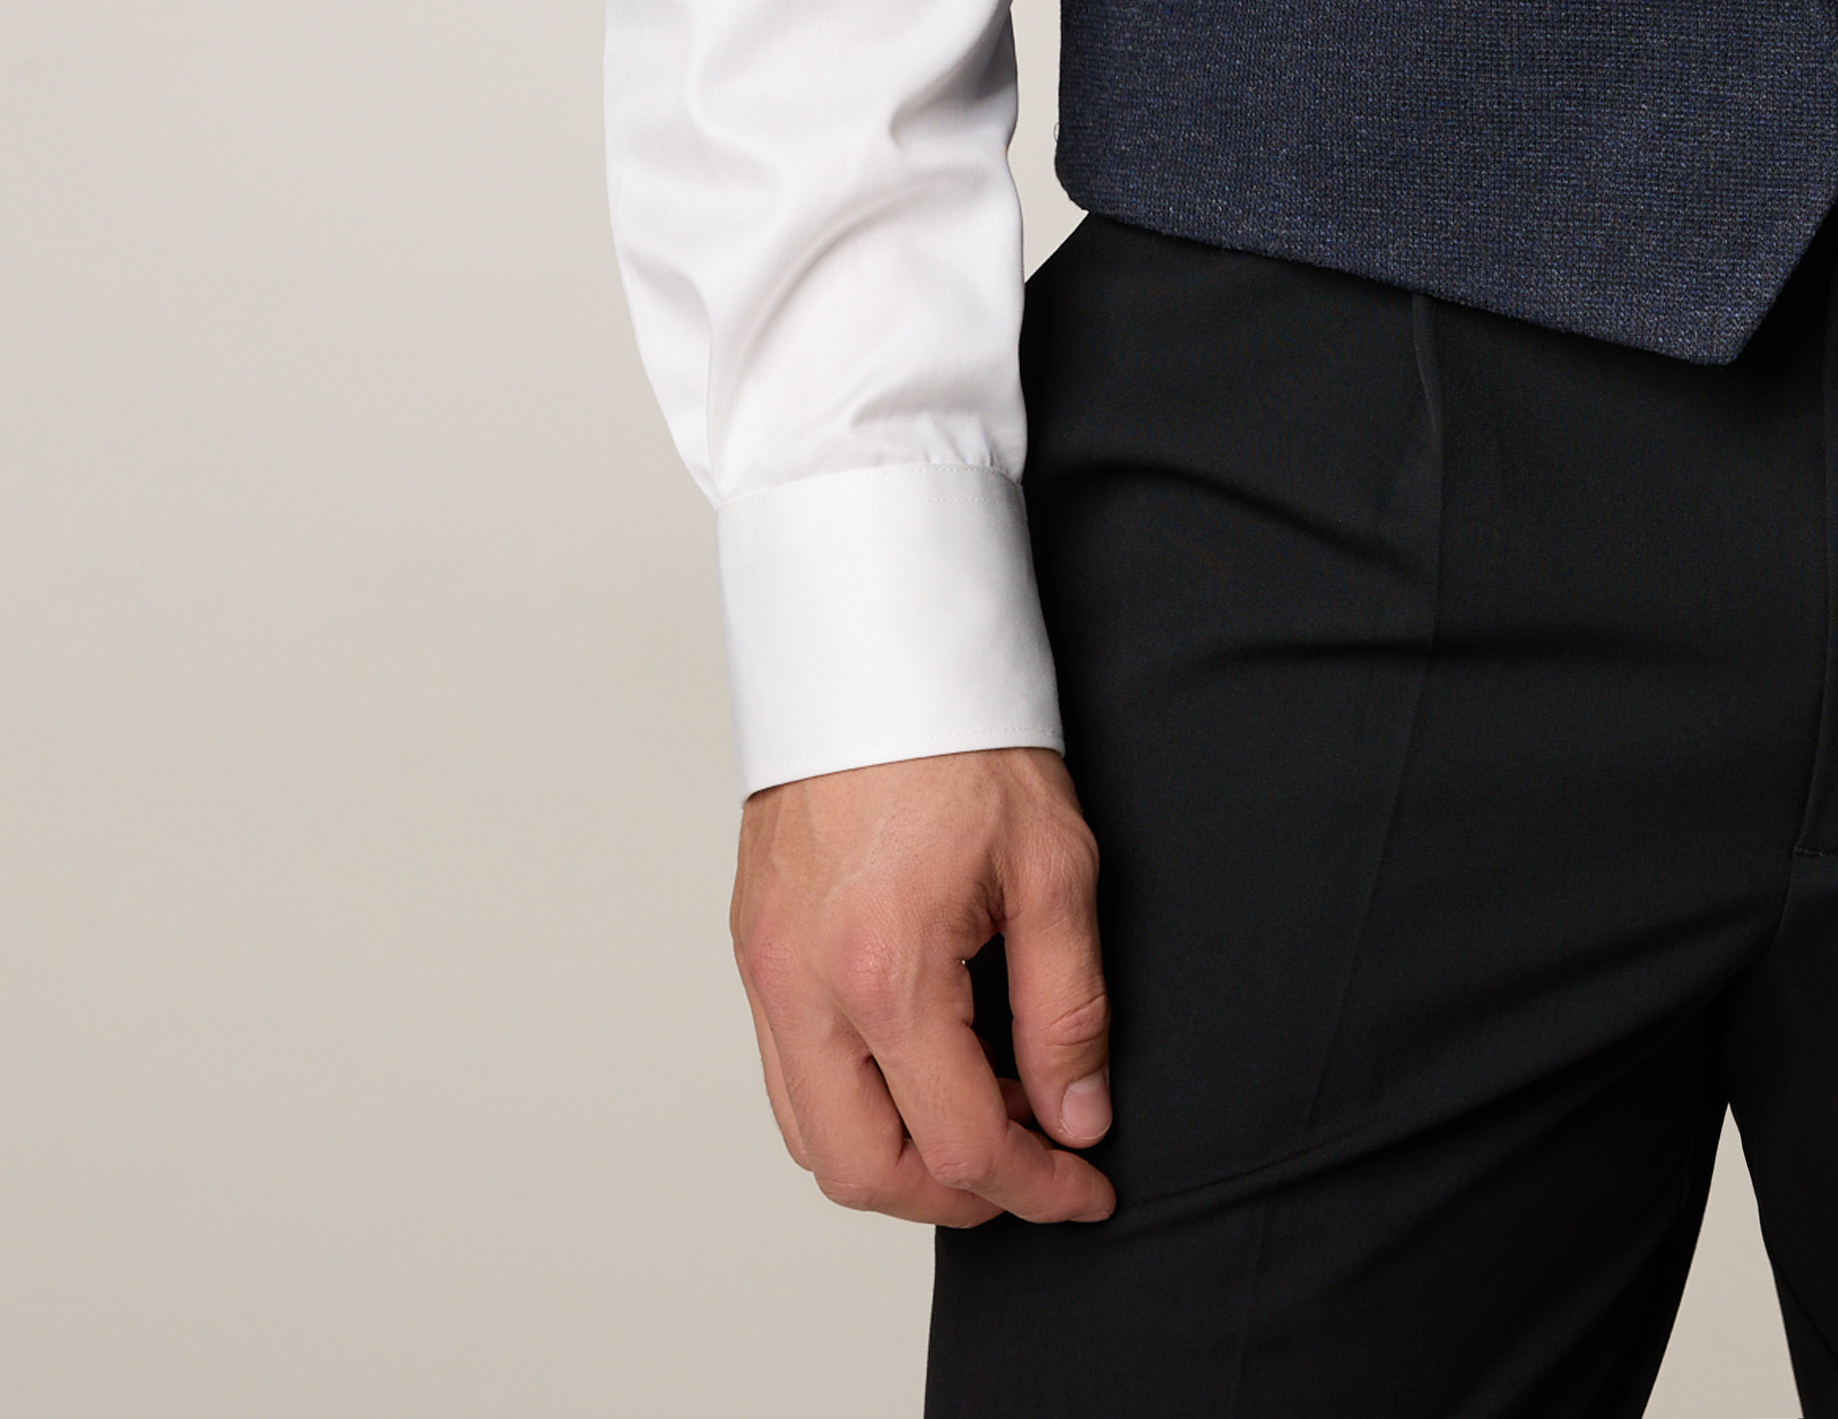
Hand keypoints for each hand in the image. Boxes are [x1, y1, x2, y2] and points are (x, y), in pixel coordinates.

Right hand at [732, 745, 1113, 1227]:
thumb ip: (1067, 1009)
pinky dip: (851, 1102)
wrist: (875, 641)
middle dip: (955, 1197)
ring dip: (895, 1157)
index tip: (1085, 1188)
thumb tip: (1076, 1118)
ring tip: (981, 1112)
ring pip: (811, 1135)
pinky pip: (787, 1072)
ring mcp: (765, 970)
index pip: (959, 1146)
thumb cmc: (964, 735)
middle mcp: (804, 989)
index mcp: (884, 973)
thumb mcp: (1053, 866)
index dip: (1035, 1188)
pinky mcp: (752, 946)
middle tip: (1030, 1166)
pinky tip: (920, 1061)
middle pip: (862, 1173)